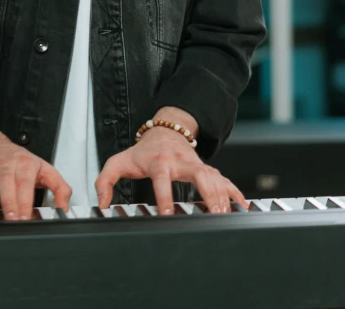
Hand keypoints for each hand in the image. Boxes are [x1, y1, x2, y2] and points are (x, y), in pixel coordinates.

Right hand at [0, 125, 71, 220]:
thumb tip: (64, 209)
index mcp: (25, 164)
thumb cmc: (22, 161)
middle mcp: (4, 165)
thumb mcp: (45, 170)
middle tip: (11, 221)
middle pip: (5, 183)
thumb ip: (60, 188)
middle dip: (8, 204)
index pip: (25, 182)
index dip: (25, 202)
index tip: (26, 218)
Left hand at [95, 126, 247, 215]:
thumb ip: (106, 181)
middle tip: (212, 211)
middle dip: (207, 191)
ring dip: (222, 194)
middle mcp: (180, 161)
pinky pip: (223, 178)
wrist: (164, 131)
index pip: (162, 178)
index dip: (164, 196)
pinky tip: (242, 205)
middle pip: (198, 173)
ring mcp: (196, 163)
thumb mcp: (119, 162)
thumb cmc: (142, 151)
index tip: (167, 213)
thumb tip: (102, 203)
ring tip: (226, 214)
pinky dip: (234, 190)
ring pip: (213, 176)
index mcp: (159, 161)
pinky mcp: (206, 168)